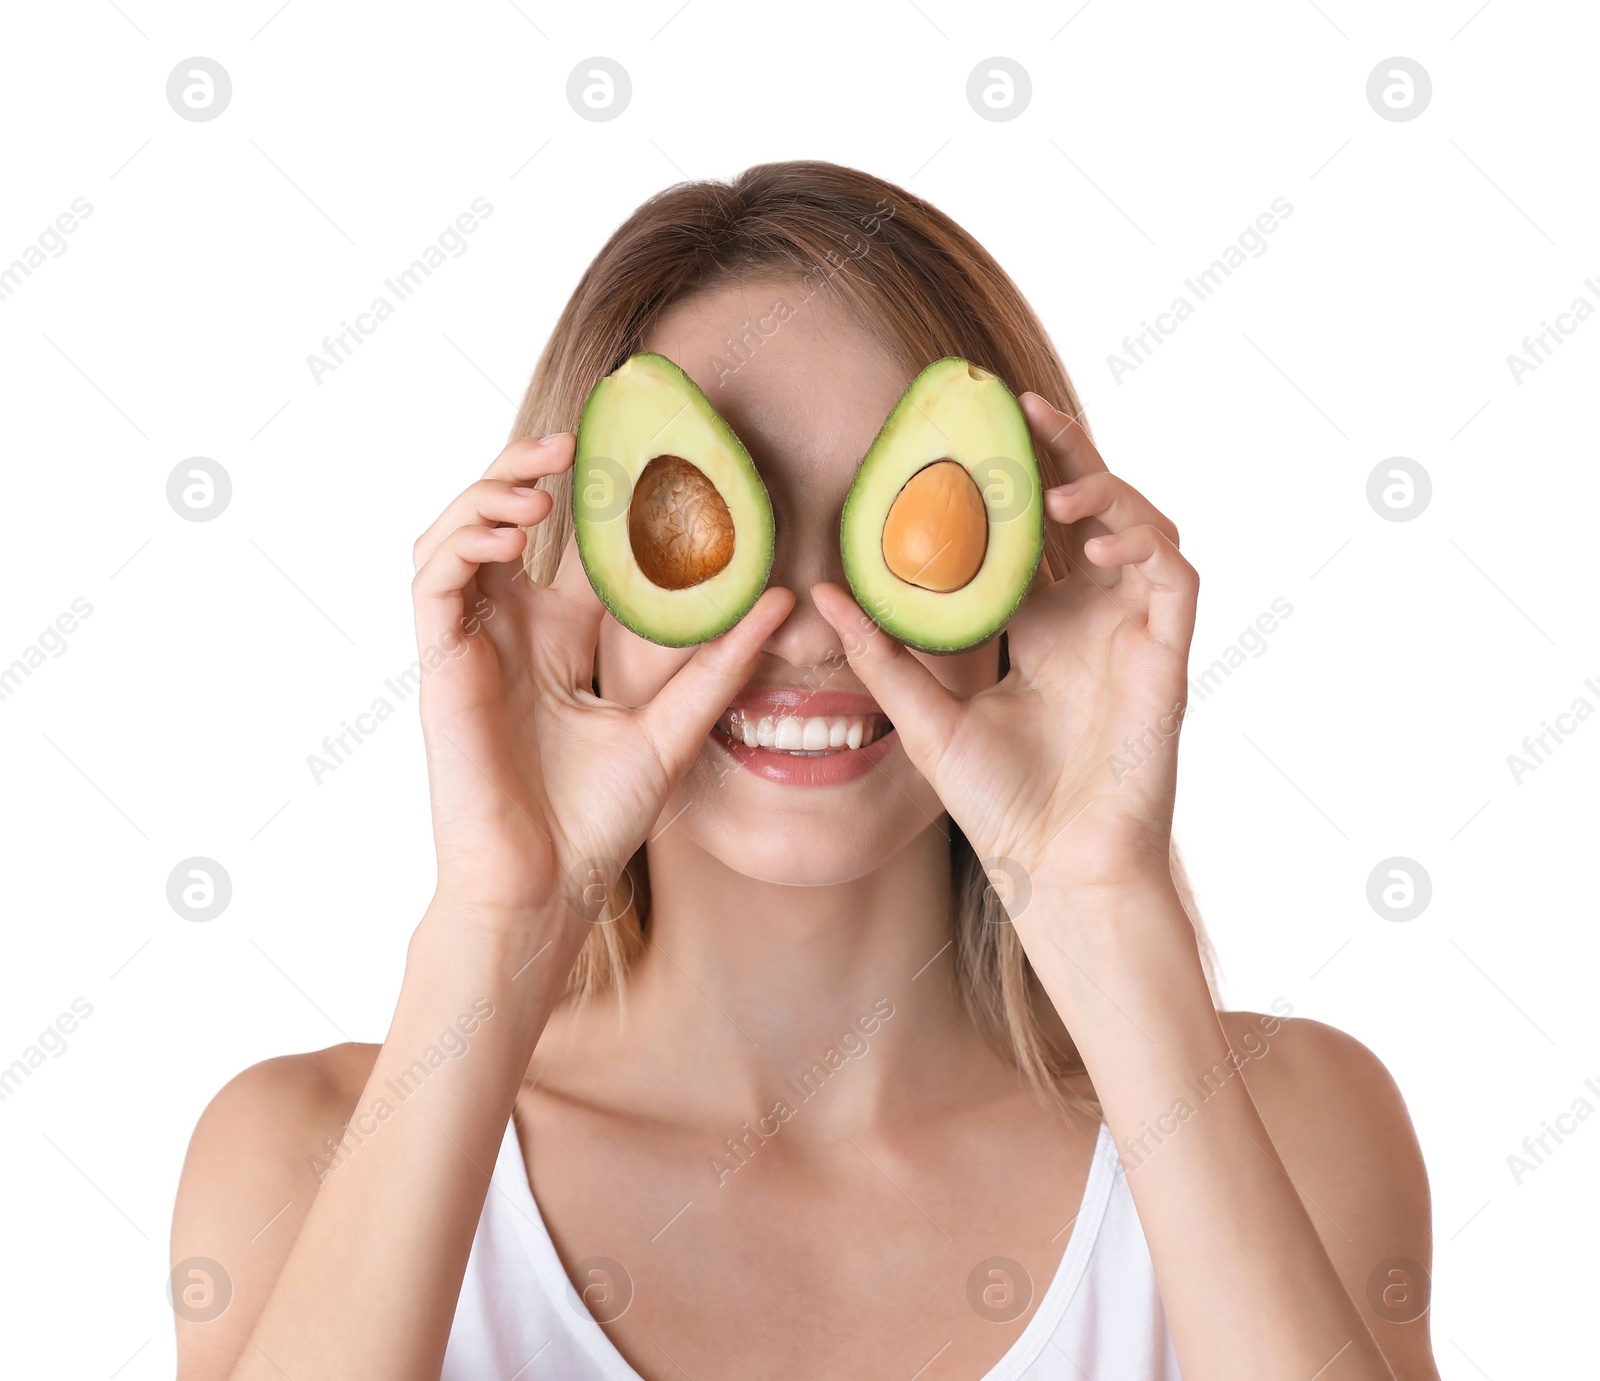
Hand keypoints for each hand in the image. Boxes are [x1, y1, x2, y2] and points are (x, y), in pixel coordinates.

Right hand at [410, 433, 792, 924]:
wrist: (546, 886)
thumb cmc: (597, 819)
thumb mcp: (672, 726)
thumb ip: (719, 664)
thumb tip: (782, 600)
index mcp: (554, 639)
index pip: (562, 543)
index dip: (586, 488)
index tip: (634, 446)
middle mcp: (507, 631)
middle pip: (499, 518)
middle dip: (528, 468)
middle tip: (579, 438)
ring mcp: (468, 645)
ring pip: (454, 533)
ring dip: (491, 492)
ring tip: (545, 480)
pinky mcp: (438, 664)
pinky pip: (433, 578)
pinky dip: (463, 539)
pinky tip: (514, 530)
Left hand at [812, 392, 1196, 901]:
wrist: (1053, 870)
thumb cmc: (999, 805)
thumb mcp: (925, 719)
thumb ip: (881, 656)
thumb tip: (821, 595)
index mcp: (1042, 627)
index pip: (1034, 531)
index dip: (1012, 475)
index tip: (968, 430)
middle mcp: (1092, 619)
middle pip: (1091, 508)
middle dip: (1064, 452)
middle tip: (1017, 409)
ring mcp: (1134, 633)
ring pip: (1143, 526)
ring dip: (1106, 491)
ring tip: (1055, 490)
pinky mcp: (1169, 656)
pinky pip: (1176, 575)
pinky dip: (1144, 542)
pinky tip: (1097, 542)